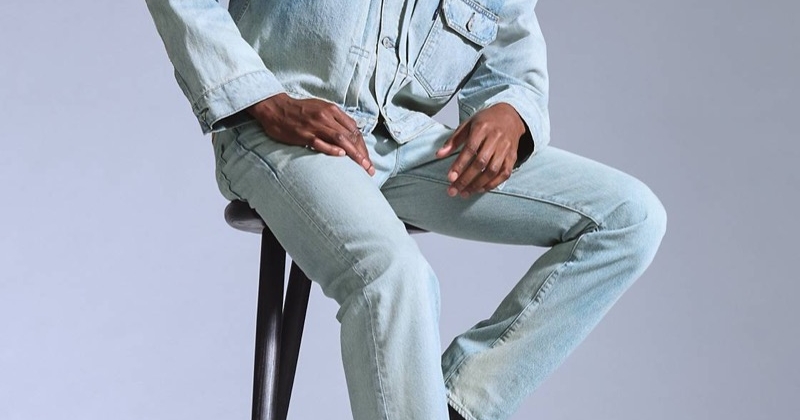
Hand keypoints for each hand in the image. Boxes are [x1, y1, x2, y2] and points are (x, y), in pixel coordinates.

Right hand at [246, 93, 374, 175]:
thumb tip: (351, 132)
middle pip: (350, 136)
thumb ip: (336, 119)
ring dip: (353, 154)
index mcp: (332, 110)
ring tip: (362, 167)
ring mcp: (315, 125)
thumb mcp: (321, 108)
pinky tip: (341, 156)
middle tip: (369, 168)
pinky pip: (320, 142)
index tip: (367, 159)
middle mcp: (326, 116)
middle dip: (362, 153)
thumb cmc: (299, 110)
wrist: (276, 107)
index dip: (363, 146)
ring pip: (339, 139)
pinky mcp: (303, 134)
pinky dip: (331, 149)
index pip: (354, 129)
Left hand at [435, 102, 525, 196]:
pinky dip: (492, 184)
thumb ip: (453, 141)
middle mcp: (496, 138)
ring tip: (465, 193)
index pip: (470, 149)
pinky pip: (504, 173)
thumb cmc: (485, 121)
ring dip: (478, 184)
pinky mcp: (512, 157)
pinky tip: (481, 189)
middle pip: (480, 163)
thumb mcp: (467, 125)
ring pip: (492, 170)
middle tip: (454, 190)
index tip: (450, 177)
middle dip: (466, 179)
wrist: (510, 116)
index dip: (460, 165)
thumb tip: (439, 155)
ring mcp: (506, 148)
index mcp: (482, 128)